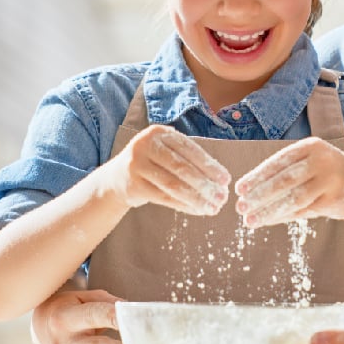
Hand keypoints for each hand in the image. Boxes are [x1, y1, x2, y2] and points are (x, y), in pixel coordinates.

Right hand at [109, 124, 229, 215]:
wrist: (117, 178)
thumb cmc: (153, 163)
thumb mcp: (167, 152)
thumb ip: (189, 159)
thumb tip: (221, 180)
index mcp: (159, 132)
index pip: (189, 149)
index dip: (210, 165)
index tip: (226, 180)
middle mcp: (145, 145)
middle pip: (182, 168)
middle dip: (205, 184)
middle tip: (222, 198)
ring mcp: (136, 164)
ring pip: (173, 185)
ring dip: (196, 198)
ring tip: (213, 208)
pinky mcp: (133, 185)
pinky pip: (164, 198)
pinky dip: (183, 206)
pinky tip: (197, 211)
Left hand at [234, 137, 343, 227]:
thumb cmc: (327, 176)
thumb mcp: (309, 164)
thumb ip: (285, 172)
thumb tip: (248, 191)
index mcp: (311, 146)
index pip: (278, 161)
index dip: (257, 176)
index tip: (239, 190)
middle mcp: (322, 159)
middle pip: (284, 179)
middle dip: (259, 195)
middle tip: (240, 207)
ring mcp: (331, 179)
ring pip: (293, 198)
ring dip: (268, 211)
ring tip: (250, 220)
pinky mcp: (335, 199)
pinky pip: (303, 210)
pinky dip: (282, 217)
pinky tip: (268, 221)